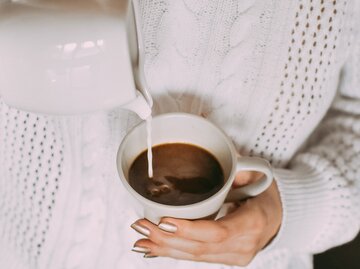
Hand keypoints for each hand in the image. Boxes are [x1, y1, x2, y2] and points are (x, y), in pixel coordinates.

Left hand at [130, 171, 281, 265]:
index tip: (164, 220)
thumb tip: (214, 152)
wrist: (278, 217)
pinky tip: (154, 249)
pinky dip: (174, 252)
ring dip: (165, 248)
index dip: (188, 229)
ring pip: (195, 256)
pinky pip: (197, 258)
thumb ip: (237, 166)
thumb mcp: (257, 175)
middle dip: (166, 238)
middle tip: (142, 224)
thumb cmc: (266, 194)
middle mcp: (244, 245)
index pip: (217, 232)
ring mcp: (235, 256)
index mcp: (253, 222)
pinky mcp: (226, 259)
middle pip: (199, 247)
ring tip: (141, 238)